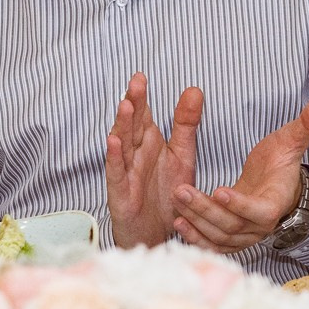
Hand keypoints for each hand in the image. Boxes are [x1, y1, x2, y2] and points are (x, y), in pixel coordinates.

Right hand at [103, 74, 200, 247]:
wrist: (157, 233)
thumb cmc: (166, 193)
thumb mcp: (182, 154)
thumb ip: (186, 123)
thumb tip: (194, 89)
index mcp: (148, 142)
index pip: (143, 115)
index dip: (141, 96)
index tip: (140, 76)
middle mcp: (135, 154)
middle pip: (132, 125)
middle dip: (133, 104)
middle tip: (135, 83)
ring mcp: (125, 172)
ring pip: (122, 145)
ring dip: (122, 125)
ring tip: (125, 105)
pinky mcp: (120, 192)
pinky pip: (117, 172)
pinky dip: (115, 157)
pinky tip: (113, 142)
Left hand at [173, 99, 308, 251]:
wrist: (275, 188)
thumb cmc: (280, 163)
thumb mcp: (290, 142)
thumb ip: (304, 125)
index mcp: (274, 204)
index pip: (259, 211)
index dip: (240, 204)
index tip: (218, 190)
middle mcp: (260, 226)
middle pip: (232, 225)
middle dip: (205, 210)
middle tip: (181, 190)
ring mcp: (245, 236)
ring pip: (218, 236)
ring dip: (195, 220)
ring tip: (177, 199)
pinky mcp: (231, 240)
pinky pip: (213, 245)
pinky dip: (196, 237)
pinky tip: (178, 222)